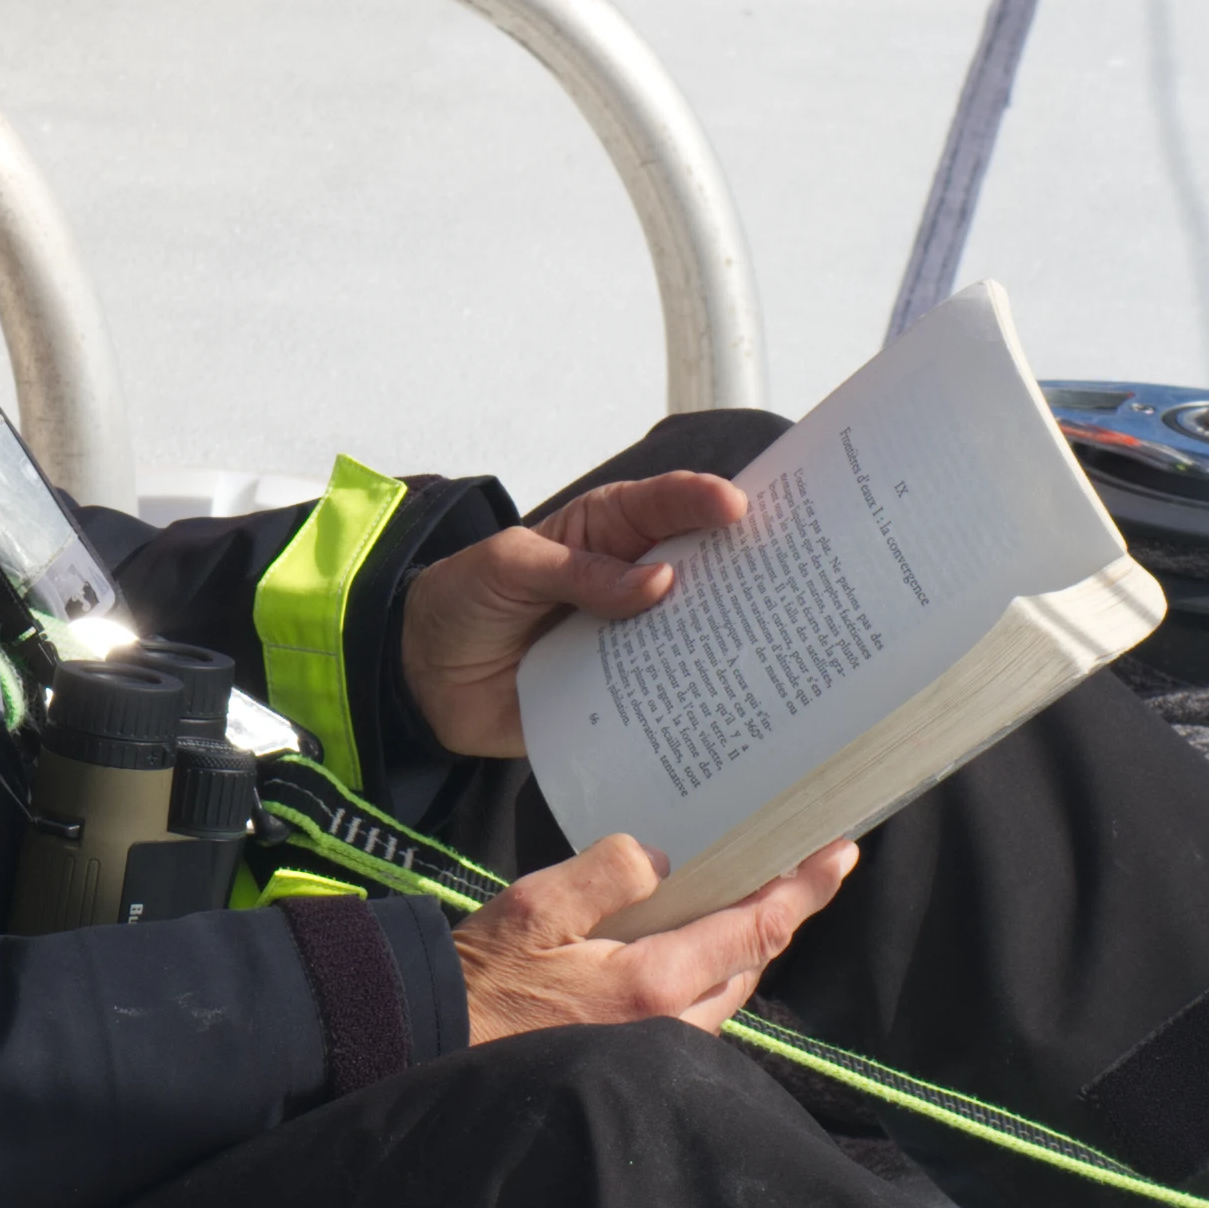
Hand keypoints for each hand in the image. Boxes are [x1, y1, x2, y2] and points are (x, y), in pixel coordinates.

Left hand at [394, 467, 747, 760]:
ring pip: (692, 634)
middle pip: (699, 570)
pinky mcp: (620, 694)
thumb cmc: (463, 600)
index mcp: (605, 532)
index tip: (738, 506)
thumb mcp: (508, 568)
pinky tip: (730, 708)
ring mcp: (629, 639)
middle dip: (741, 569)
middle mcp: (629, 582)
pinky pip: (664, 695)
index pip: (663, 506)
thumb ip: (575, 571)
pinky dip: (693, 699)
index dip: (702, 500)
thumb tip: (657, 583)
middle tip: (787, 576)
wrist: (422, 678)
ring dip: (727, 639)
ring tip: (774, 646)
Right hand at [449, 826, 851, 1041]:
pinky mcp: (635, 1060)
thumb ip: (606, 874)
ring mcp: (655, 1050)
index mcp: (654, 983)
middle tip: (791, 863)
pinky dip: (707, 972)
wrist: (432, 1043)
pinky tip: (684, 944)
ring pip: (725, 992)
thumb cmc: (478, 980)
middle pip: (750, 962)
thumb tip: (659, 857)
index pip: (756, 929)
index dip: (804, 890)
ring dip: (741, 947)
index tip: (841, 854)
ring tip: (740, 896)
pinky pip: (695, 1012)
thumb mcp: (535, 906)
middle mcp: (671, 1025)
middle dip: (775, 914)